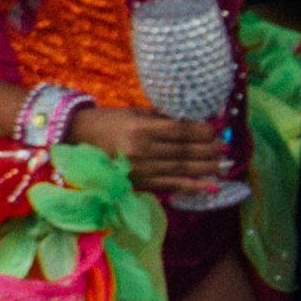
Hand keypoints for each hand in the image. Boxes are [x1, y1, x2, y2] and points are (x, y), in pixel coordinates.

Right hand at [72, 104, 228, 197]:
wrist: (74, 140)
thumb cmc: (105, 122)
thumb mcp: (133, 114)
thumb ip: (162, 119)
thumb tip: (193, 122)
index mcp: (141, 129)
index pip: (181, 131)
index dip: (203, 132)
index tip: (217, 132)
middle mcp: (142, 150)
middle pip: (185, 151)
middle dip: (209, 150)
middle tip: (225, 149)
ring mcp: (141, 169)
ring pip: (182, 169)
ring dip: (206, 167)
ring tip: (222, 165)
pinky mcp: (139, 182)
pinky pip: (172, 185)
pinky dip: (193, 186)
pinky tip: (210, 186)